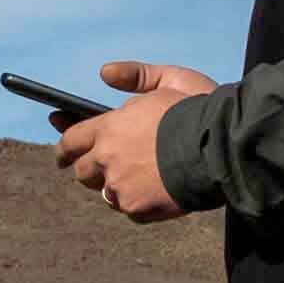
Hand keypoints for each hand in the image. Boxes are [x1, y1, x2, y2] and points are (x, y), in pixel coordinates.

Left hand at [58, 59, 216, 224]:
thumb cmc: (197, 110)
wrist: (221, 147)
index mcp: (109, 128)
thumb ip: (135, 75)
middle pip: (84, 172)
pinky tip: (153, 193)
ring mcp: (122, 188)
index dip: (64, 149)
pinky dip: (138, 202)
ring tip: (136, 180)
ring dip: (116, 186)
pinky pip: (130, 210)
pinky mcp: (139, 209)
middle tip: (103, 167)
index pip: (71, 141)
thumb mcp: (169, 79)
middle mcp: (108, 160)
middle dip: (90, 169)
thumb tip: (105, 72)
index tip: (62, 155)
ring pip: (106, 193)